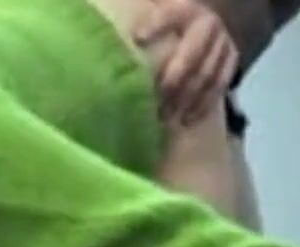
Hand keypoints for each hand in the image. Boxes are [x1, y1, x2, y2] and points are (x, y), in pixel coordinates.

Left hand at [135, 0, 238, 125]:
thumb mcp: (157, 15)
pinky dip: (203, 105)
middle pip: (190, 57)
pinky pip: (220, 85)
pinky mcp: (231, 58)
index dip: (155, 26)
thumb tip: (129, 37)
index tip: (137, 39)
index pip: (170, 16)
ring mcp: (222, 42)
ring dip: (185, 100)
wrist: (201, 25)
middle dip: (171, 84)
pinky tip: (187, 120)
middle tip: (153, 106)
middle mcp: (208, 24)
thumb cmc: (168, 25)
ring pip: (206, 75)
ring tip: (165, 118)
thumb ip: (145, 23)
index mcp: (186, 10)